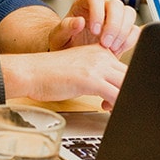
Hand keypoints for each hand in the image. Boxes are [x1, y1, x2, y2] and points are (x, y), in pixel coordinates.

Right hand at [4, 45, 127, 110]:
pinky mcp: (91, 80)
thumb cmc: (48, 74)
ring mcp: (97, 67)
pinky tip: (104, 108)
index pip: (125, 68)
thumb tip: (110, 92)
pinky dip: (116, 105)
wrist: (30, 72)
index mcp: (99, 51)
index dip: (126, 85)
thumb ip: (96, 75)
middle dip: (127, 92)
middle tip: (115, 104)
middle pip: (130, 75)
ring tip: (110, 107)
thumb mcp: (78, 69)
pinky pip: (116, 95)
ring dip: (123, 99)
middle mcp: (101, 56)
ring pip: (126, 84)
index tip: (117, 96)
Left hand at [48, 0, 138, 55]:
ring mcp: (115, 18)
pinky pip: (134, 30)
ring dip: (123, 32)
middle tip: (105, 43)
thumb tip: (79, 21)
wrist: (73, 58)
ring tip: (111, 48)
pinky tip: (116, 51)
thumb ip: (66, 28)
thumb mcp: (58, 37)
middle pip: (116, 4)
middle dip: (113, 25)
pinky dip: (128, 41)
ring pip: (129, 13)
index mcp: (84, 3)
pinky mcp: (124, 31)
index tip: (94, 31)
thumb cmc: (63, 43)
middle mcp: (102, 7)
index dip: (98, 11)